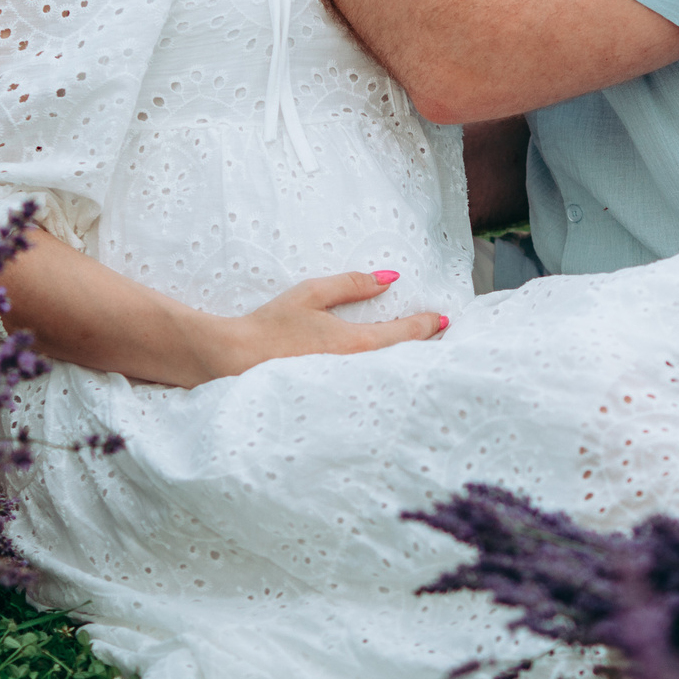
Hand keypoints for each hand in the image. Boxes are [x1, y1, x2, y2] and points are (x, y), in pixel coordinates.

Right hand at [192, 270, 447, 380]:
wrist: (234, 361)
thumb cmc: (270, 326)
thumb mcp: (310, 294)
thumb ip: (351, 284)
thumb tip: (389, 278)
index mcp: (355, 343)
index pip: (404, 334)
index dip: (427, 325)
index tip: (443, 319)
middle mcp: (356, 370)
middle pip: (404, 360)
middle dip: (426, 349)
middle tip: (444, 338)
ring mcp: (346, 389)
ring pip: (388, 376)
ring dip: (407, 364)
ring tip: (423, 355)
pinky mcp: (333, 400)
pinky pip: (369, 387)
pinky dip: (384, 377)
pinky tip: (387, 374)